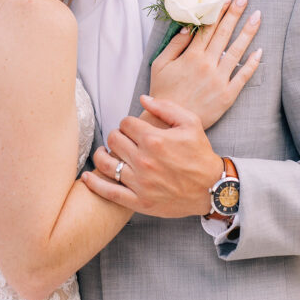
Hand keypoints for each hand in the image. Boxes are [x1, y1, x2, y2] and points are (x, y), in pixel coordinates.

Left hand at [81, 96, 223, 217]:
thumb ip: (165, 107)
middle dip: (117, 136)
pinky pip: (109, 192)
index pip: (125, 123)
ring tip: (107, 153)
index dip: (128, 123)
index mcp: (155, 140)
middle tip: (123, 140)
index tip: (133, 129)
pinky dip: (94, 184)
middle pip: (113, 140)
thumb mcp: (191, 123)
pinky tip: (87, 176)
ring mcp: (140, 182)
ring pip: (106, 163)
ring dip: (102, 155)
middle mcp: (144, 161)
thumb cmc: (201, 155)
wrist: (212, 188)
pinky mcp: (139, 201)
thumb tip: (142, 99)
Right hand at [149, 0, 261, 129]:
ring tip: (257, 15)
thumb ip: (174, 45)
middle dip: (235, 13)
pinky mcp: (227, 95)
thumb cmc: (162, 92)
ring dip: (248, 32)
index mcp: (191, 55)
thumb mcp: (160, 64)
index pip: (208, 27)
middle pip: (224, 33)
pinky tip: (260, 51)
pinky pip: (243, 77)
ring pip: (237, 51)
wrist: (168, 122)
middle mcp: (207, 64)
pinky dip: (252, 64)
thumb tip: (187, 27)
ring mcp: (219, 79)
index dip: (218, 10)